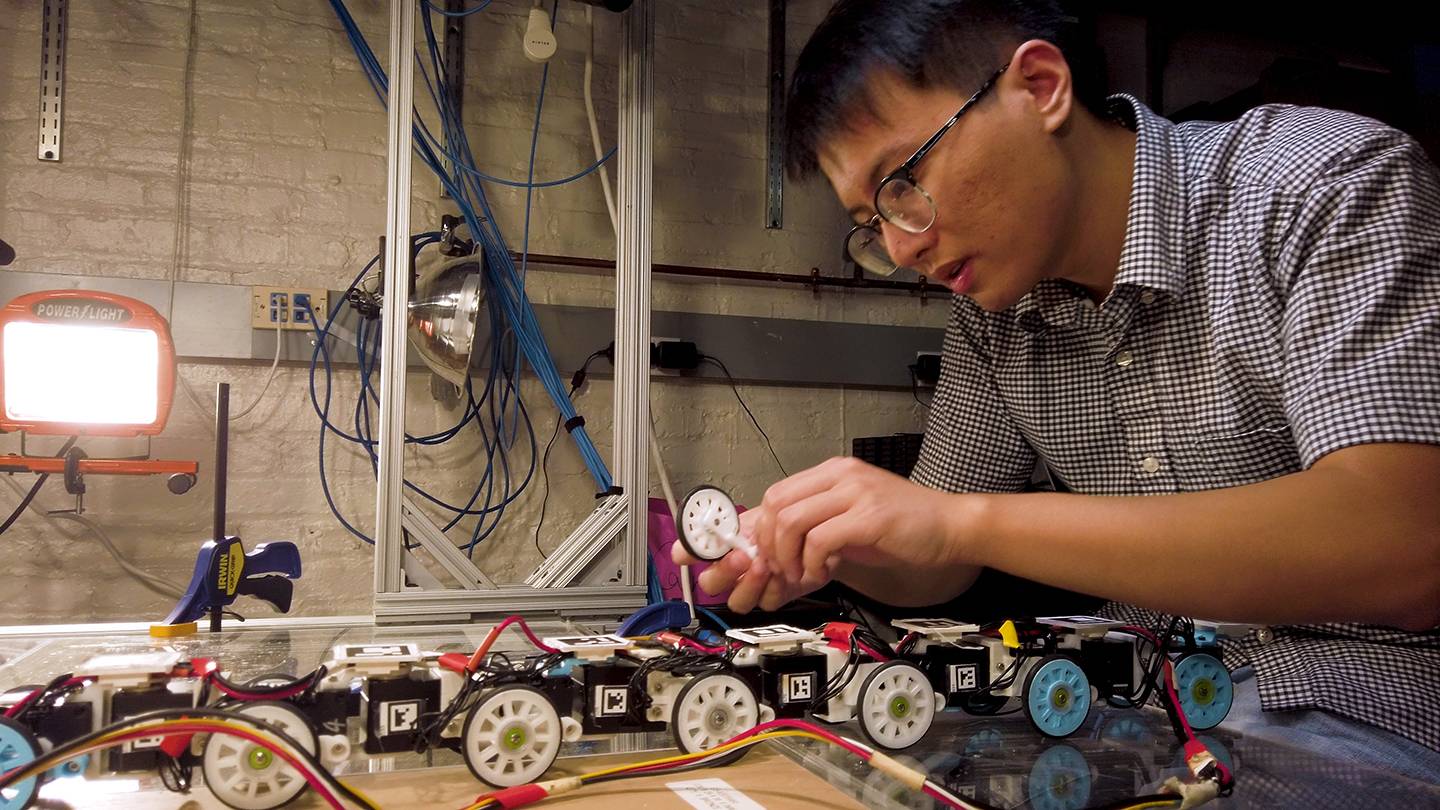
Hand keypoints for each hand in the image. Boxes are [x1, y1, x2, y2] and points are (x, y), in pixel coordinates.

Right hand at [671, 509, 831, 612]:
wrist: (813, 534)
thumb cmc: (782, 524)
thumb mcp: (755, 515)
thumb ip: (728, 524)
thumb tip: (699, 525)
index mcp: (720, 547)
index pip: (689, 553)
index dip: (686, 553)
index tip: (690, 550)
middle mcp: (730, 569)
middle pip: (710, 583)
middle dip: (723, 570)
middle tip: (740, 556)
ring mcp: (750, 585)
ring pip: (736, 600)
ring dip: (749, 583)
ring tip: (764, 565)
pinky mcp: (772, 597)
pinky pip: (764, 603)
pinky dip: (773, 588)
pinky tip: (781, 574)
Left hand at [751, 456, 965, 588]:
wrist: (950, 526)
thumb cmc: (904, 525)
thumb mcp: (853, 514)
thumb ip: (820, 520)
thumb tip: (781, 542)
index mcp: (834, 471)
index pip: (778, 492)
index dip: (765, 528)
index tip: (771, 555)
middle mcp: (841, 474)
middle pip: (778, 504)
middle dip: (770, 544)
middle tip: (781, 569)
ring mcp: (856, 492)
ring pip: (792, 521)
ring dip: (788, 556)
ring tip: (801, 574)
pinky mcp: (869, 517)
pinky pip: (820, 540)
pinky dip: (813, 563)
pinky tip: (824, 573)